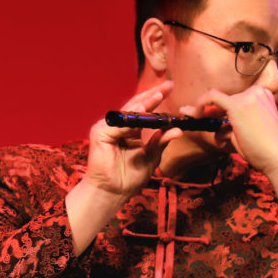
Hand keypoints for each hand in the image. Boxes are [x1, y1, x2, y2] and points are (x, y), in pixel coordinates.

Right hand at [85, 81, 182, 199]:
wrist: (113, 192)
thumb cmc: (129, 177)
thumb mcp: (151, 157)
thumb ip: (161, 142)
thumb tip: (178, 130)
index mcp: (130, 129)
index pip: (144, 110)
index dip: (156, 98)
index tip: (170, 88)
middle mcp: (118, 126)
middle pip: (136, 105)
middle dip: (153, 95)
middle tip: (168, 85)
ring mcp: (108, 128)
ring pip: (128, 112)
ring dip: (143, 103)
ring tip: (158, 96)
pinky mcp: (100, 134)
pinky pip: (118, 125)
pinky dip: (131, 119)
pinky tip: (143, 111)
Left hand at [184, 83, 277, 224]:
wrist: (277, 158)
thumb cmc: (265, 150)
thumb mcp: (247, 132)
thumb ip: (231, 126)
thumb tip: (216, 129)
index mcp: (264, 96)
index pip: (236, 98)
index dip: (218, 106)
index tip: (205, 113)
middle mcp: (257, 92)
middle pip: (226, 98)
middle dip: (207, 108)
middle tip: (189, 112)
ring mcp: (248, 97)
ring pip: (218, 100)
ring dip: (205, 112)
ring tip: (190, 115)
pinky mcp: (237, 105)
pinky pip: (212, 98)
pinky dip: (201, 104)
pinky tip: (194, 114)